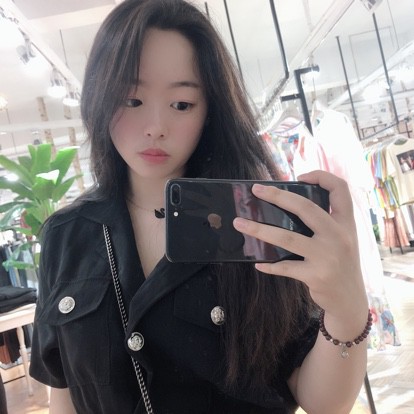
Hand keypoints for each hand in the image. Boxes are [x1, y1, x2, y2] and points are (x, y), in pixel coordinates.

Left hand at [233, 170, 367, 318]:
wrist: (351, 300)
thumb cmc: (341, 264)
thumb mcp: (343, 239)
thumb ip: (325, 223)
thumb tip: (287, 206)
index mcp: (346, 223)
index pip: (340, 189)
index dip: (321, 176)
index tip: (299, 176)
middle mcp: (339, 236)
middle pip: (306, 208)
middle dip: (278, 196)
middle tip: (256, 189)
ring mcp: (327, 256)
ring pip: (287, 237)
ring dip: (259, 229)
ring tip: (239, 223)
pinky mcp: (315, 276)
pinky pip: (285, 267)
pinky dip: (269, 264)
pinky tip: (258, 262)